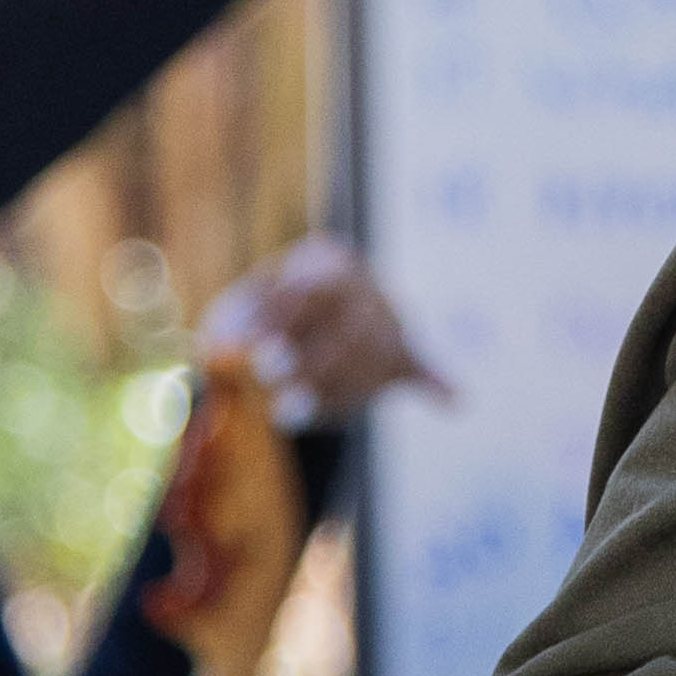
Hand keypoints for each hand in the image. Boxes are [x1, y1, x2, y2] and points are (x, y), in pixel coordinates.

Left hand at [202, 236, 449, 427]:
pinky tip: (454, 398)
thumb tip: (221, 348)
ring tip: (284, 415)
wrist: (294, 331)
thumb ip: (241, 325)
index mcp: (330, 260)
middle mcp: (368, 287)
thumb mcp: (242, 310)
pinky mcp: (403, 359)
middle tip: (266, 373)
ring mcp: (392, 322)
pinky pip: (421, 369)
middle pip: (349, 325)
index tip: (243, 345)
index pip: (311, 287)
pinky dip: (438, 382)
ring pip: (375, 356)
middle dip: (308, 357)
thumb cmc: (257, 322)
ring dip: (330, 392)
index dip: (277, 318)